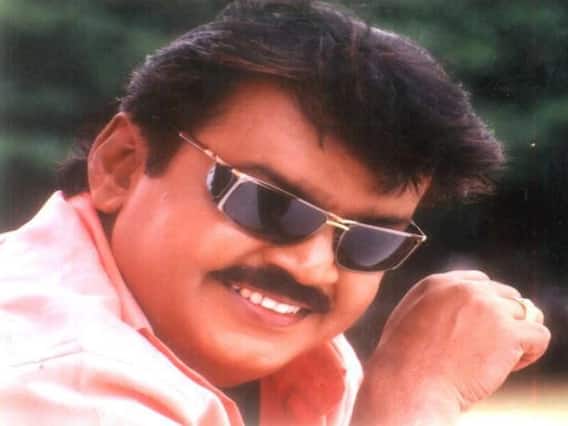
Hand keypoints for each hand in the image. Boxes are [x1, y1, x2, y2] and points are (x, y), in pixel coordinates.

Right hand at [352, 270, 550, 424]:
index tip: (477, 329)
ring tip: (497, 360)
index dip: (484, 306)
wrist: (410, 383)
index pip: (479, 281)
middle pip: (504, 295)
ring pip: (523, 314)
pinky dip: (532, 351)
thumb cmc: (403, 362)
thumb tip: (458, 311)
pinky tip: (512, 365)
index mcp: (438, 283)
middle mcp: (465, 289)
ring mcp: (488, 308)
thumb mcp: (408, 317)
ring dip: (516, 336)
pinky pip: (539, 335)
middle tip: (487, 347)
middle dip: (502, 319)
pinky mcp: (508, 332)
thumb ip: (432, 305)